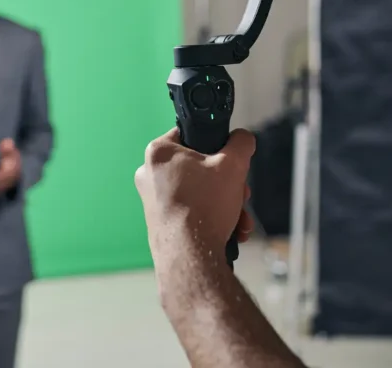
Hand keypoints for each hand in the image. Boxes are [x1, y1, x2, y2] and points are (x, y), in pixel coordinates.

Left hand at [134, 127, 255, 259]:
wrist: (190, 257)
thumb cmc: (205, 205)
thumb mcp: (233, 165)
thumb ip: (241, 143)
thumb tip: (242, 138)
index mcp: (158, 152)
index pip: (191, 134)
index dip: (216, 145)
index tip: (230, 159)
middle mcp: (149, 175)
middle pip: (199, 168)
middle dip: (228, 184)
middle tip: (241, 194)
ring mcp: (153, 201)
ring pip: (199, 193)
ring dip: (226, 204)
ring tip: (240, 220)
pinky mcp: (160, 223)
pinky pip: (192, 212)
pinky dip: (213, 219)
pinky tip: (232, 231)